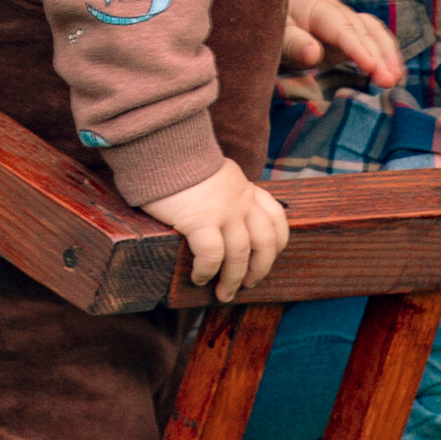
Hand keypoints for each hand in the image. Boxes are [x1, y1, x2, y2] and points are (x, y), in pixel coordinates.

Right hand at [150, 157, 289, 304]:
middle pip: (265, 242)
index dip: (277, 243)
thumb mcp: (213, 171)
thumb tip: (211, 207)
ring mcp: (223, 212)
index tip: (268, 257)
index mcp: (245, 188)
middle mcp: (241, 201)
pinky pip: (212, 256)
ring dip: (233, 279)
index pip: (276, 217)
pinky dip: (207, 271)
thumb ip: (221, 190)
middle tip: (249, 285)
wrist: (163, 146)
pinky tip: (198, 277)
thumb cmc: (178, 160)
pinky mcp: (200, 221)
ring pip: (240, 255)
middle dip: (260, 269)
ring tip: (222, 293)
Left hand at [280, 0, 404, 89]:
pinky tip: (396, 72)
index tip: (371, 66)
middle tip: (388, 81)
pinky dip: (387, 53)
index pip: (342, 29)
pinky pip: (374, 39)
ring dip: (388, 54)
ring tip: (397, 78)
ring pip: (374, 33)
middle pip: (363, 32)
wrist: (284, 3)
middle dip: (378, 56)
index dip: (358, 48)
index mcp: (319, 8)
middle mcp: (339, 12)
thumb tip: (314, 56)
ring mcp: (348, 21)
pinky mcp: (353, 32)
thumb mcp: (278, 32)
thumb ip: (294, 43)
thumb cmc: (278, 19)